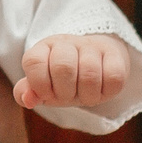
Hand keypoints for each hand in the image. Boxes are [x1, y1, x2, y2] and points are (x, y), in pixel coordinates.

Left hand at [15, 35, 129, 111]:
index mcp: (43, 48)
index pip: (34, 62)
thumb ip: (26, 92)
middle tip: (68, 95)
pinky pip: (113, 78)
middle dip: (64, 92)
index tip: (47, 93)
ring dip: (86, 95)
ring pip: (90, 75)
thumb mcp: (42, 87)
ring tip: (84, 94)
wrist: (95, 65)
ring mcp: (92, 46)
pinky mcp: (115, 54)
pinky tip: (101, 89)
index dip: (39, 85)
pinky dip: (106, 92)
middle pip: (63, 68)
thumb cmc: (62, 80)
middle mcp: (66, 42)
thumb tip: (28, 100)